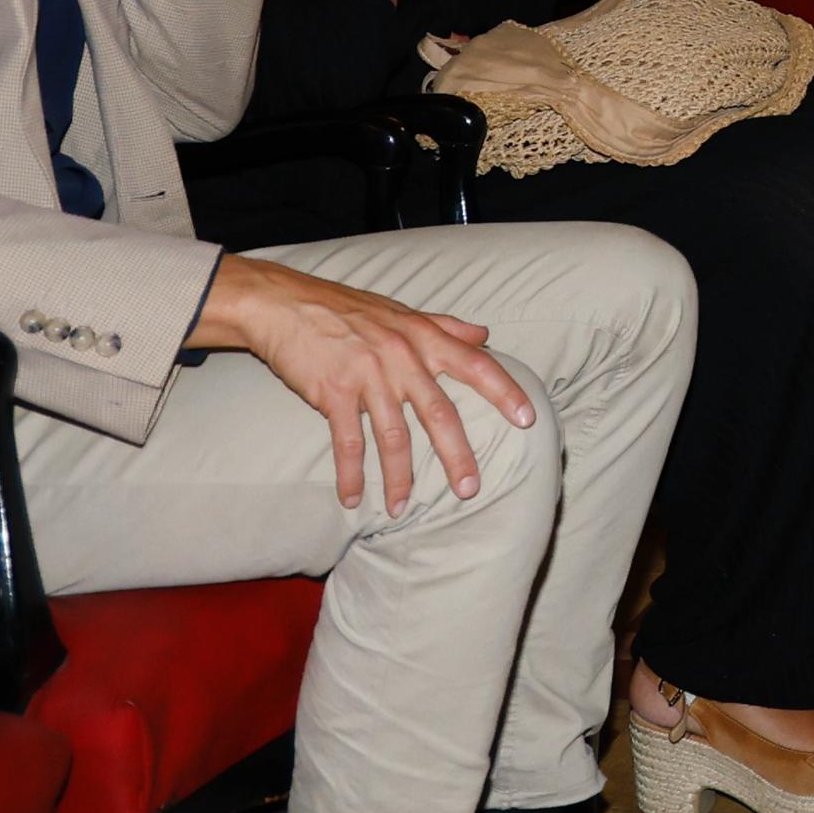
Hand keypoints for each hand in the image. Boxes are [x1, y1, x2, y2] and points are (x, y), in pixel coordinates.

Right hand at [189, 251, 535, 509]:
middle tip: (470, 489)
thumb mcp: (401, 312)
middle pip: (439, 413)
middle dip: (457, 454)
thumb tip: (485, 333)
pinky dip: (350, 474)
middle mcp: (401, 357)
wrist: (286, 304)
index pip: (475, 364)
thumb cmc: (346, 308)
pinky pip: (347, 442)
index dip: (503, 392)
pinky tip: (351, 498)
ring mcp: (368, 376)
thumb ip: (445, 326)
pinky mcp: (333, 393)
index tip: (527, 419)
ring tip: (401, 508)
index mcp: (422, 337)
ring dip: (398, 478)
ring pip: (393, 437)